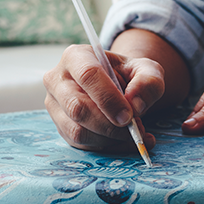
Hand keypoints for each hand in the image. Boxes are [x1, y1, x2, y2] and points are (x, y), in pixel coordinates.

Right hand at [43, 44, 164, 151]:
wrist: (119, 87)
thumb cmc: (129, 75)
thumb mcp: (147, 70)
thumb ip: (148, 82)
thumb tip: (136, 105)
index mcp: (76, 57)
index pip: (87, 75)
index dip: (108, 98)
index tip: (129, 116)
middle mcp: (58, 80)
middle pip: (77, 107)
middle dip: (110, 124)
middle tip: (134, 127)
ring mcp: (55, 105)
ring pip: (77, 131)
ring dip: (109, 138)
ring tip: (133, 133)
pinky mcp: (61, 127)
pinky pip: (80, 144)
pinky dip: (107, 147)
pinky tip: (125, 141)